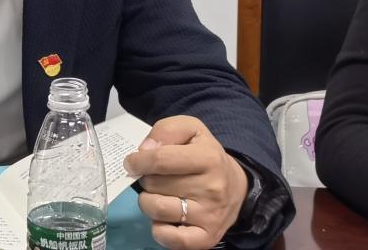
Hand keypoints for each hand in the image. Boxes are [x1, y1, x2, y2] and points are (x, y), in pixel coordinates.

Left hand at [123, 116, 248, 249]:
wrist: (235, 185)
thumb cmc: (204, 153)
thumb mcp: (190, 129)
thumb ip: (166, 131)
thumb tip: (145, 150)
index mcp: (208, 158)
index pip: (160, 160)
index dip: (138, 161)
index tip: (132, 163)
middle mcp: (212, 189)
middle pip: (154, 184)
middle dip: (145, 179)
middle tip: (153, 177)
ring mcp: (210, 216)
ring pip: (158, 210)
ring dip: (148, 201)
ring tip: (157, 194)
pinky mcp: (207, 238)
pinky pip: (172, 240)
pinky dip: (159, 230)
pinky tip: (162, 218)